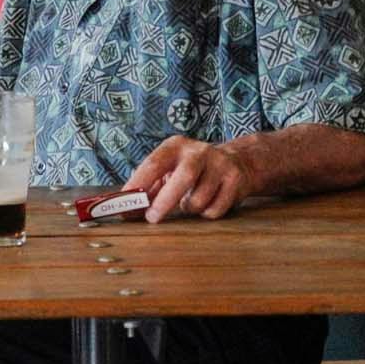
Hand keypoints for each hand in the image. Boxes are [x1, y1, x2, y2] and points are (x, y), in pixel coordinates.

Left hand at [122, 136, 252, 221]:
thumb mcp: (170, 169)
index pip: (154, 163)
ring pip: (199, 200)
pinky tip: (208, 202)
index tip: (127, 202)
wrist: (237, 161)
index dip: (139, 183)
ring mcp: (219, 164)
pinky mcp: (235, 180)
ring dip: (189, 208)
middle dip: (164, 202)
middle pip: (182, 178)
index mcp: (175, 146)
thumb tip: (128, 210)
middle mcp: (198, 151)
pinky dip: (206, 213)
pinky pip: (215, 209)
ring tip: (189, 202)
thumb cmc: (192, 170)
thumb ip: (150, 188)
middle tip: (152, 217)